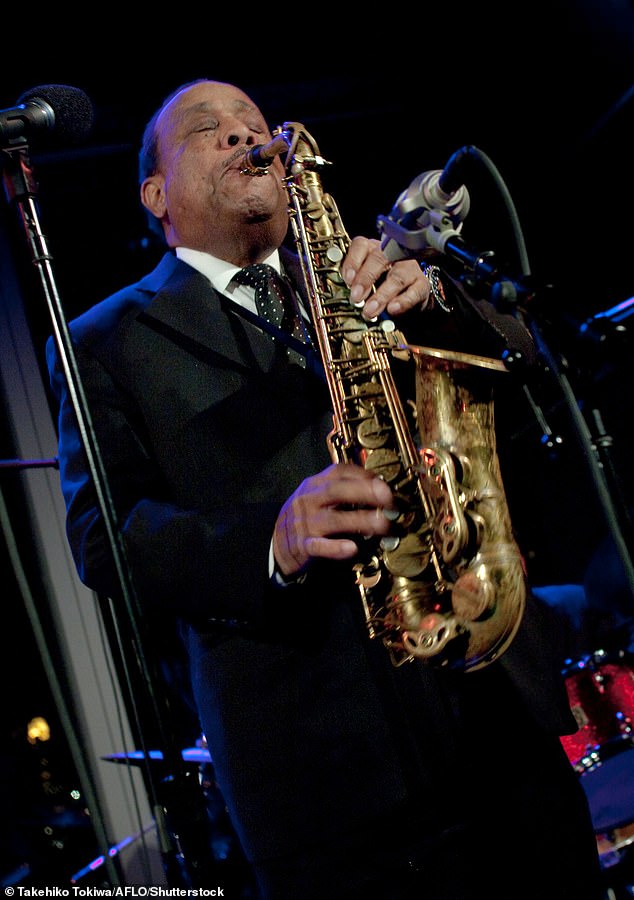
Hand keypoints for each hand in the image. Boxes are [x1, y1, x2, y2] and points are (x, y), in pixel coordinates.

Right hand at [272, 462, 394, 577]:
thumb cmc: (306, 517)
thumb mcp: (319, 497)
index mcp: (314, 485)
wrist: (276, 542)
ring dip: (360, 520)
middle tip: (388, 498)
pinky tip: (352, 548)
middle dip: (364, 492)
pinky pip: (318, 546)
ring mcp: (304, 523)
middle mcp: (309, 500)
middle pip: (336, 491)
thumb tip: (379, 487)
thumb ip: (343, 491)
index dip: (362, 475)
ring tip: (382, 524)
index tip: (383, 482)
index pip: (338, 472)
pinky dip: (335, 547)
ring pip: (332, 520)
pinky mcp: (302, 546)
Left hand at [342, 236, 430, 319]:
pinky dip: (403, 302)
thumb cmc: (383, 286)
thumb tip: (345, 294)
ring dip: (381, 295)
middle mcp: (393, 254)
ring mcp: (409, 268)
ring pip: (397, 277)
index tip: (348, 280)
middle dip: (365, 278)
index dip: (353, 262)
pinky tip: (392, 309)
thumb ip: (355, 284)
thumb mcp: (366, 282)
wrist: (409, 299)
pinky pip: (414, 291)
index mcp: (374, 250)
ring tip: (370, 310)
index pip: (361, 246)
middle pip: (380, 259)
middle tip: (356, 297)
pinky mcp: (422, 284)